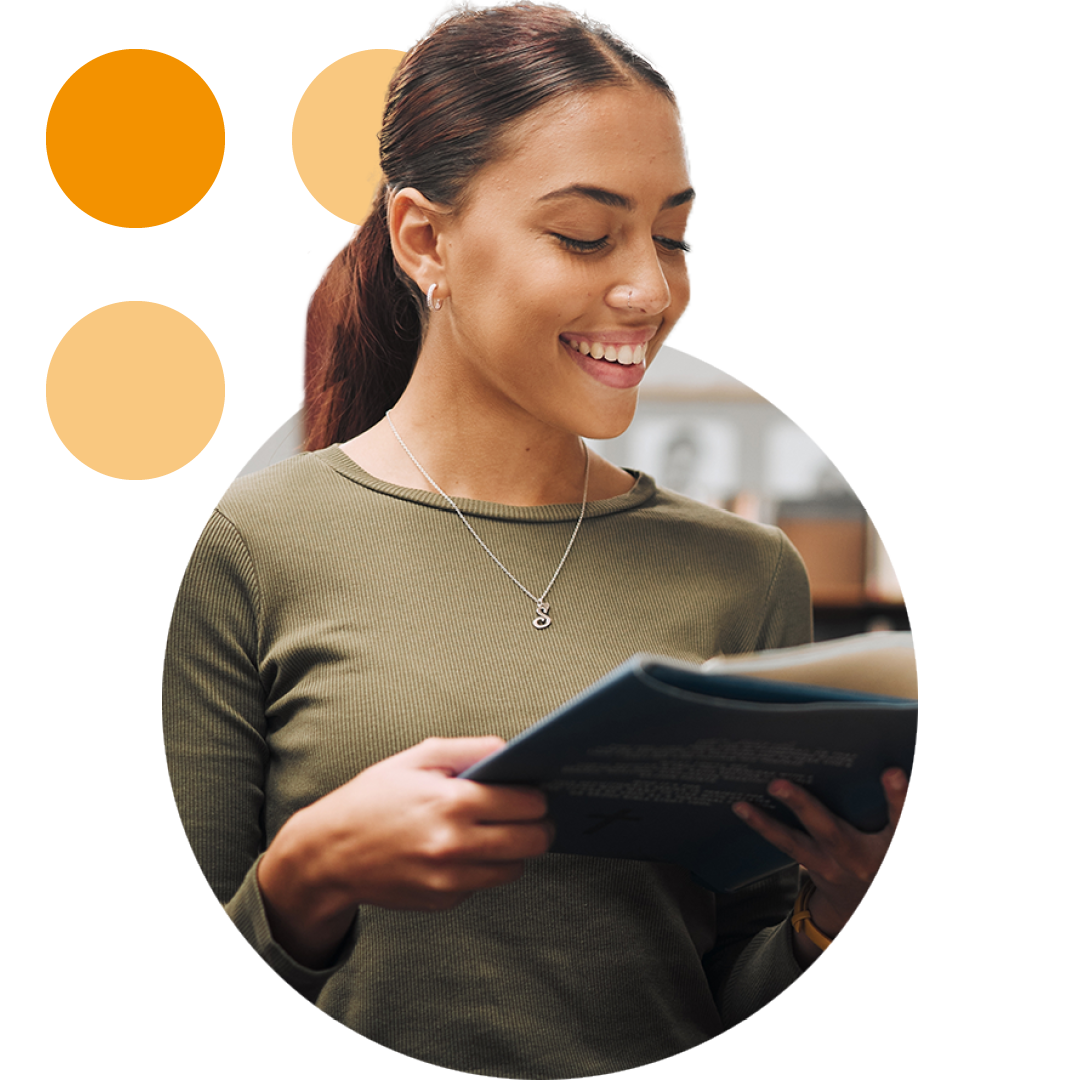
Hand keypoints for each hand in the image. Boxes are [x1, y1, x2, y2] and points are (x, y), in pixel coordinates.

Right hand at [258, 736, 553, 965]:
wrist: (330, 853)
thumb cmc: (373, 799)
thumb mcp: (416, 758)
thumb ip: (469, 749)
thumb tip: (510, 750)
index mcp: (452, 802)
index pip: (526, 803)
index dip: (536, 795)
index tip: (532, 790)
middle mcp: (455, 844)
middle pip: (533, 840)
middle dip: (540, 824)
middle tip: (532, 814)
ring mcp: (450, 878)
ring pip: (515, 867)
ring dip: (515, 849)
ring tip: (498, 831)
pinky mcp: (444, 900)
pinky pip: (484, 883)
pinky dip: (483, 868)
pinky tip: (463, 850)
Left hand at [732, 768, 907, 952]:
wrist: (869, 900)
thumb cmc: (887, 852)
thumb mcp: (899, 834)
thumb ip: (898, 807)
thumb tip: (892, 757)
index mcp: (893, 845)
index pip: (902, 820)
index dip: (898, 798)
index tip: (891, 771)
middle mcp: (862, 859)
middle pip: (832, 833)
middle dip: (803, 807)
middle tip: (777, 784)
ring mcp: (834, 867)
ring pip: (797, 845)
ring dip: (768, 823)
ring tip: (742, 804)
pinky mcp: (813, 866)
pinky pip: (786, 846)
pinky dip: (764, 827)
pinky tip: (741, 807)